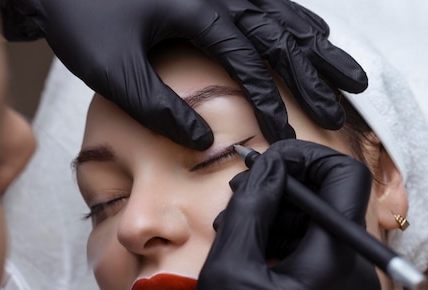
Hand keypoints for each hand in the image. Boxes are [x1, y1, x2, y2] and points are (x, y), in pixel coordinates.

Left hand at [0, 0, 366, 148]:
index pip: (247, 62)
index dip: (270, 102)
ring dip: (316, 45)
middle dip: (313, 75)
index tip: (286, 135)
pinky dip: (294, 15)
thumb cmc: (79, 16)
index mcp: (198, 10)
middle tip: (342, 107)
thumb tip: (202, 139)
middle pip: (280, 34)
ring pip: (281, 13)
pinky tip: (311, 26)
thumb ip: (157, 106)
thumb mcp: (112, 67)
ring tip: (348, 71)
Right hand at [187, 139, 380, 289]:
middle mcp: (355, 270)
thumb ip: (252, 207)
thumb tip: (268, 167)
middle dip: (284, 186)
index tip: (263, 163)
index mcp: (335, 258)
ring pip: (321, 223)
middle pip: (331, 198)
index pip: (343, 175)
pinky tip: (247, 248)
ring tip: (233, 226)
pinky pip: (316, 251)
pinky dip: (284, 239)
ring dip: (279, 213)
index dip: (303, 158)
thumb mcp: (231, 269)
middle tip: (239, 195)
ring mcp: (349, 287)